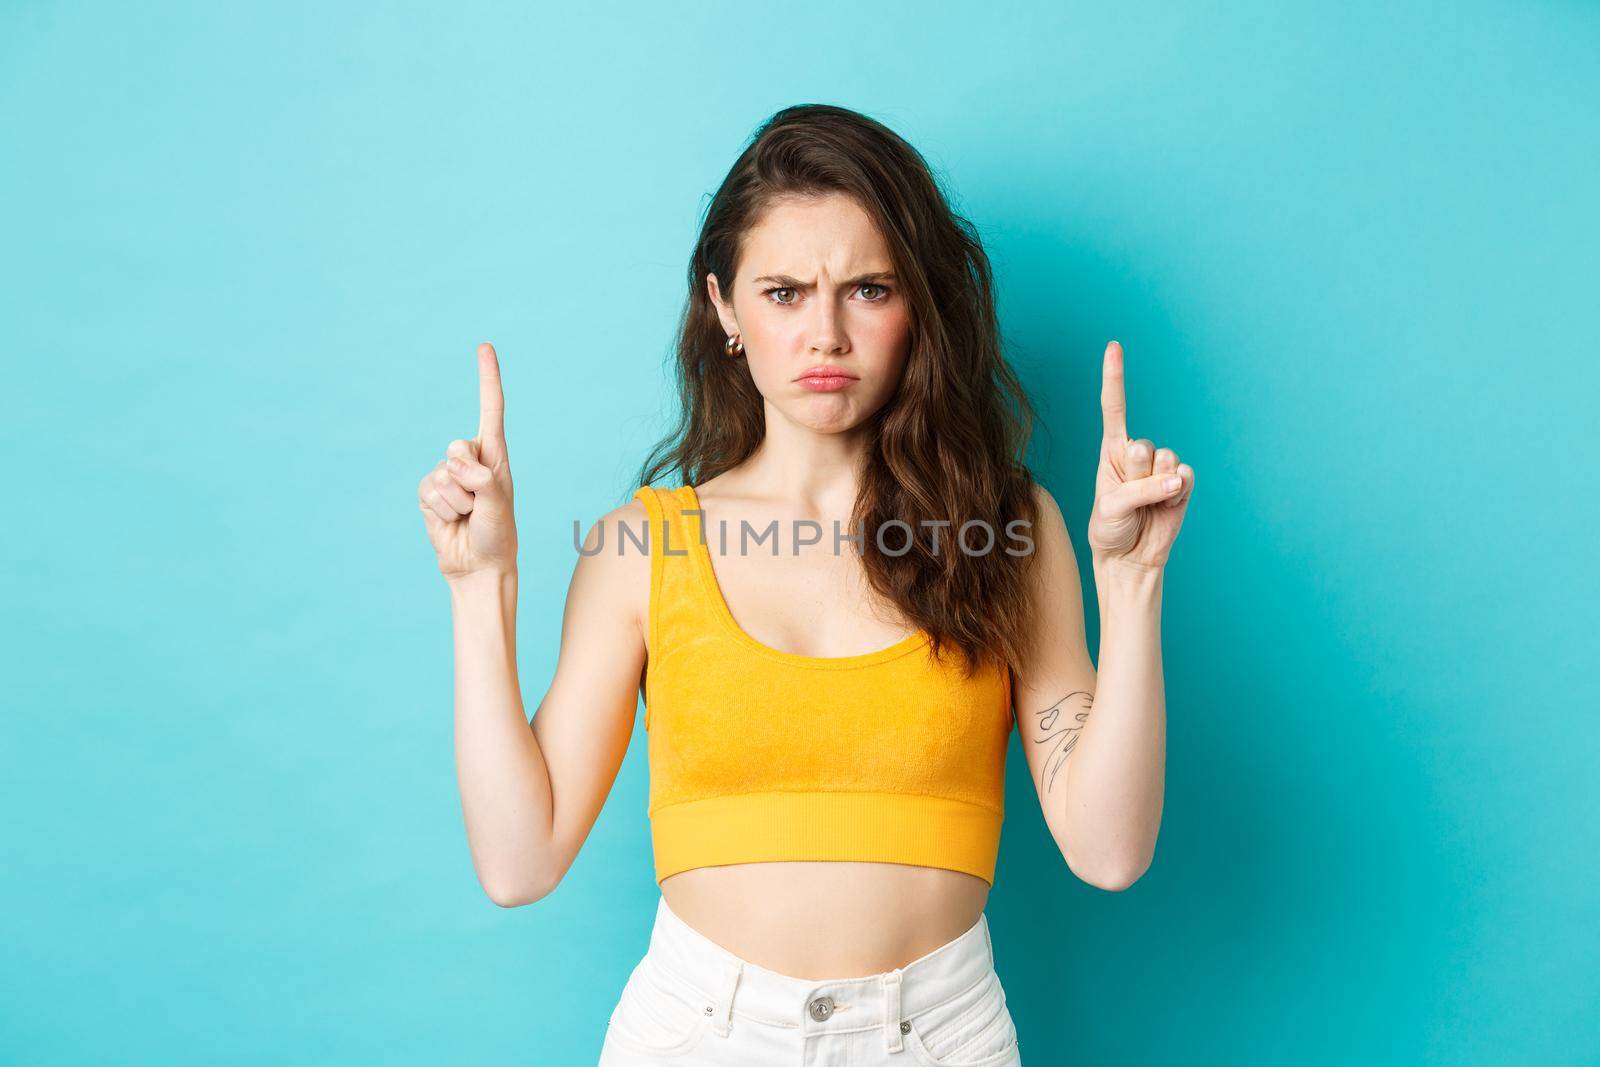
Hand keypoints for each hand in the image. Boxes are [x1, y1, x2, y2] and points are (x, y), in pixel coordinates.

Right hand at [416, 342, 517, 581]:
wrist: (478, 566)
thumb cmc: (498, 536)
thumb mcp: (499, 506)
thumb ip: (482, 480)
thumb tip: (456, 464)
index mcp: (495, 456)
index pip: (490, 410)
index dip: (487, 378)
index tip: (485, 347)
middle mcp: (471, 460)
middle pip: (456, 447)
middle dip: (467, 478)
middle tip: (479, 505)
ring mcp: (448, 476)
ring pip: (441, 475)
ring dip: (456, 502)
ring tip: (468, 517)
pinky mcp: (429, 492)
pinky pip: (428, 491)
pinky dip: (440, 510)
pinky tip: (450, 521)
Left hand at [1085, 340, 1193, 571]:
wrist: (1129, 557)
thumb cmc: (1110, 529)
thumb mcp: (1111, 508)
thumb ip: (1139, 489)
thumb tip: (1176, 476)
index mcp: (1111, 451)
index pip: (1114, 408)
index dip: (1114, 377)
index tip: (1113, 346)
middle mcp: (1137, 453)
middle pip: (1143, 446)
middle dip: (1137, 475)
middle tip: (1130, 497)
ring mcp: (1161, 467)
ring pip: (1166, 461)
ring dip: (1155, 487)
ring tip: (1145, 504)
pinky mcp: (1182, 482)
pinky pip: (1186, 476)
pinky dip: (1176, 493)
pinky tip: (1167, 504)